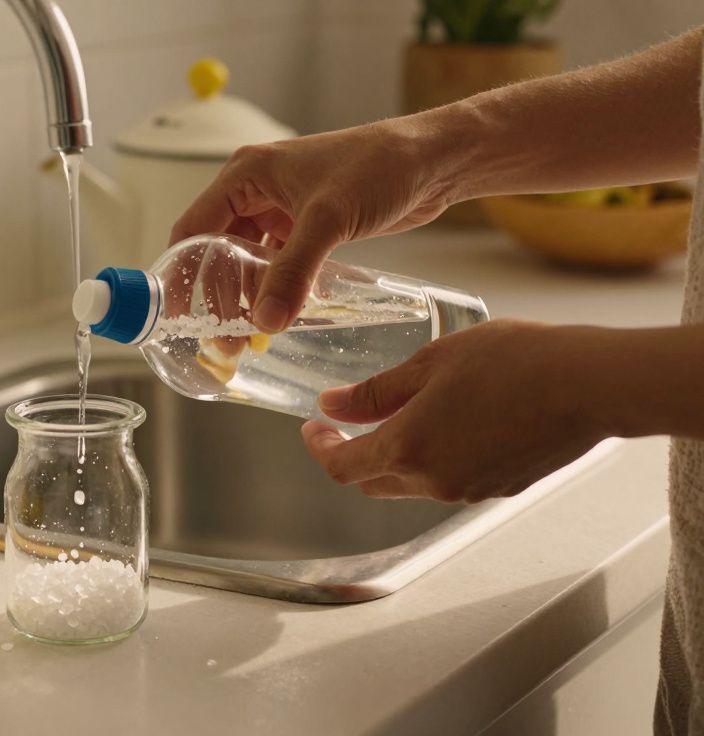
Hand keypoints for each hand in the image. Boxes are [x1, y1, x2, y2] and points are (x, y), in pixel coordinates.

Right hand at [169, 118, 457, 332]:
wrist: (435, 160)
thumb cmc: (381, 165)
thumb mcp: (329, 219)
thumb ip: (294, 272)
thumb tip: (265, 321)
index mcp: (245, 175)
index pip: (194, 228)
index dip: (181, 274)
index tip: (177, 315)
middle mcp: (257, 191)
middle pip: (217, 251)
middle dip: (217, 297)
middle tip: (222, 341)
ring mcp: (282, 209)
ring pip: (247, 262)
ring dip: (245, 299)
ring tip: (247, 340)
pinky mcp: (307, 227)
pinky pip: (276, 266)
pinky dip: (273, 291)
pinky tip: (277, 319)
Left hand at [300, 320, 608, 503]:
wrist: (589, 384)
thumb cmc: (513, 362)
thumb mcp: (430, 363)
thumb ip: (376, 391)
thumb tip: (333, 405)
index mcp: (407, 449)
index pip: (342, 467)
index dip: (321, 448)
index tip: (315, 428)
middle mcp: (434, 482)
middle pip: (373, 481)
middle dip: (355, 454)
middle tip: (350, 421)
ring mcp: (468, 490)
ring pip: (412, 483)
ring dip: (398, 456)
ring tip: (409, 411)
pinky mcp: (499, 488)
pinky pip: (450, 480)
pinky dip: (437, 458)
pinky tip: (453, 422)